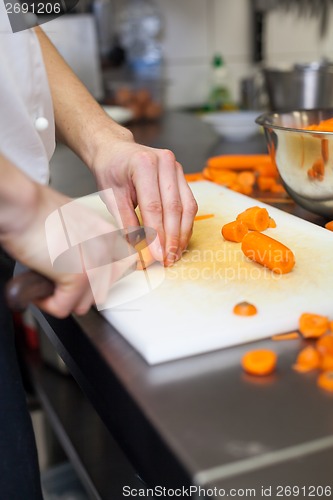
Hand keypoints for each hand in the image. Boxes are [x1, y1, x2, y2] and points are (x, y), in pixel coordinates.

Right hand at [1, 182, 135, 317]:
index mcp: (107, 235)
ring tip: (46, 279)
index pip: (119, 270)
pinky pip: (63, 308)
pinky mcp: (78, 278)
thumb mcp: (72, 222)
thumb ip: (85, 243)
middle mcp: (106, 250)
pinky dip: (47, 302)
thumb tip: (81, 262)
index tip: (81, 280)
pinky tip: (39, 286)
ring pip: (83, 304)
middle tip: (57, 279)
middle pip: (100, 291)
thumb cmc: (36, 210)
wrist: (21, 205)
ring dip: (62, 297)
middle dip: (77, 291)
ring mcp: (95, 265)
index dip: (96, 279)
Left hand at [91, 138, 197, 265]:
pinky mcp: (182, 176)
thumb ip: (126, 223)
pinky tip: (180, 240)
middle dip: (172, 238)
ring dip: (182, 234)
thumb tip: (138, 251)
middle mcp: (165, 162)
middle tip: (168, 260)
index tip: (157, 256)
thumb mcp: (112, 197)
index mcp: (143, 164)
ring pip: (187, 207)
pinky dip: (185, 224)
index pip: (153, 206)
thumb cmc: (111, 171)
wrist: (115, 150)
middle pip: (173, 207)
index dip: (156, 234)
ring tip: (175, 254)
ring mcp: (176, 168)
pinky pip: (189, 203)